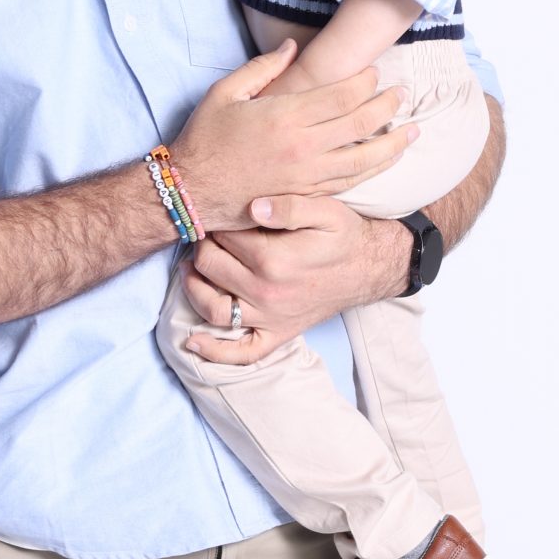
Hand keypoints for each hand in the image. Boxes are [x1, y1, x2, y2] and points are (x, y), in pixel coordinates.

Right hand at [169, 44, 413, 235]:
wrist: (191, 191)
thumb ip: (262, 68)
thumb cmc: (204, 139)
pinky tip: (386, 161)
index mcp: (285, 116)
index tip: (375, 74)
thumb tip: (293, 48)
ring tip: (413, 132)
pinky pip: (348, 183)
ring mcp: (306, 176)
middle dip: (387, 107)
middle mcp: (302, 147)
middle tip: (402, 95)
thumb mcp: (225, 93)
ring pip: (364, 159)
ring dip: (393, 144)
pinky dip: (372, 171)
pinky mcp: (305, 197)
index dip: (365, 83)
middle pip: (360, 125)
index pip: (341, 96)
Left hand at [179, 195, 412, 361]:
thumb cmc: (344, 237)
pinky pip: (241, 353)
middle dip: (202, 247)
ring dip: (192, 288)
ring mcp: (269, 318)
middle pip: (210, 267)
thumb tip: (253, 206)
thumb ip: (288, 205)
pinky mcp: (277, 335)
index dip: (218, 221)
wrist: (368, 269)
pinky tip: (192, 341)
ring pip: (213, 308)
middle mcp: (266, 292)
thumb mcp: (325, 210)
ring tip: (190, 270)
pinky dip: (214, 352)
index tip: (221, 212)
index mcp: (274, 259)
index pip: (223, 237)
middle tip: (207, 234)